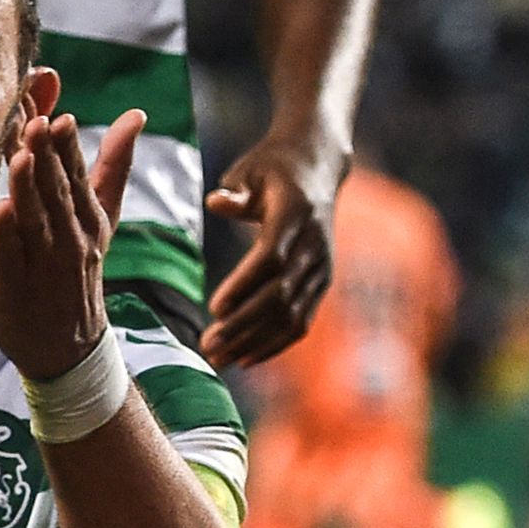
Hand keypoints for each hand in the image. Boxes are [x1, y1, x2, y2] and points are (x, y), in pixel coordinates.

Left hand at [0, 85, 137, 381]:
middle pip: (58, 193)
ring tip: (20, 157)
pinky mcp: (15, 287)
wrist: (67, 345)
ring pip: (35, 221)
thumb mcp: (102, 217)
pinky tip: (1, 210)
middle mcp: (71, 240)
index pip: (80, 177)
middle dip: (48, 159)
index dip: (70, 149)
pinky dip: (7, 234)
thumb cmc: (78, 267)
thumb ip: (114, 165)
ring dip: (28, 189)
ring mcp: (44, 265)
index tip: (62, 119)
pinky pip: (11, 256)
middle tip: (38, 125)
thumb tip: (136, 114)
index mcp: (91, 220)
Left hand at [200, 134, 341, 368]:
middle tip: (207, 346)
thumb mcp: (251, 170)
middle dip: (243, 325)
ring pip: (291, 315)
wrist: (318, 167)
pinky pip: (301, 320)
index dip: (244, 285)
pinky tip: (246, 359)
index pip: (271, 258)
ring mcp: (321, 267)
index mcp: (295, 215)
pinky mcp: (321, 281)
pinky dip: (275, 343)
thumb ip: (235, 192)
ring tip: (219, 360)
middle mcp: (314, 245)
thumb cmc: (273, 167)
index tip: (215, 308)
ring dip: (254, 341)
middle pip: (279, 295)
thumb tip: (215, 203)